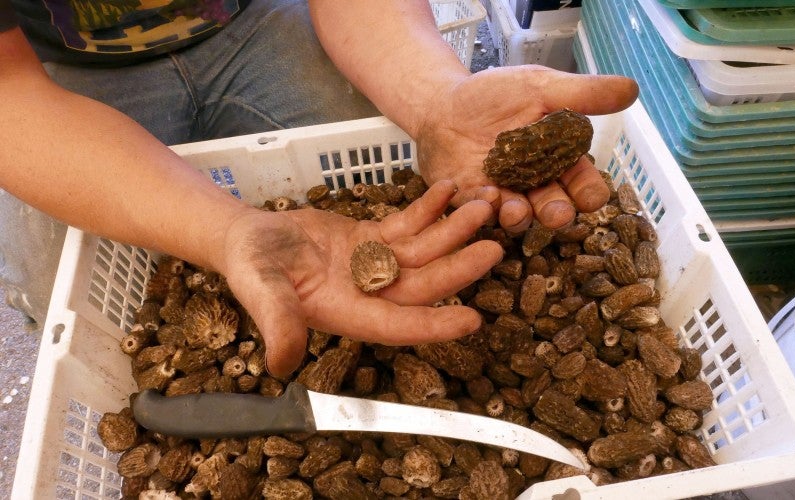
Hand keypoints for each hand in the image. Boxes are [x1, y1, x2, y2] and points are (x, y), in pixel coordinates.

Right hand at [219, 180, 502, 376]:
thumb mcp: (259, 290)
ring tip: (482, 206)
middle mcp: (369, 293)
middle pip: (423, 283)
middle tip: (494, 248)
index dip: (434, 325)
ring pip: (423, 250)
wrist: (248, 238)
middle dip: (459, 267)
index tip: (473, 320)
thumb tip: (281, 365)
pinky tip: (448, 190)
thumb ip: (276, 322)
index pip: (399, 324)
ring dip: (453, 229)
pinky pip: (407, 224)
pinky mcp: (372, 239)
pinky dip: (428, 209)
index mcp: (349, 313)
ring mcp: (374, 265)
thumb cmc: (250, 266)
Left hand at [415, 66, 638, 232]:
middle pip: (554, 208)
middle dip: (558, 213)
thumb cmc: (495, 96)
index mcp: (559, 160)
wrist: (443, 103)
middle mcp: (535, 184)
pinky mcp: (470, 201)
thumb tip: (633, 89)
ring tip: (517, 208)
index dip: (590, 192)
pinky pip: (480, 212)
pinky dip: (483, 207)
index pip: (583, 184)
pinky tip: (485, 194)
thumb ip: (581, 94)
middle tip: (557, 214)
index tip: (591, 196)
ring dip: (520, 216)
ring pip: (519, 217)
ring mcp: (503, 195)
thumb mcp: (539, 87)